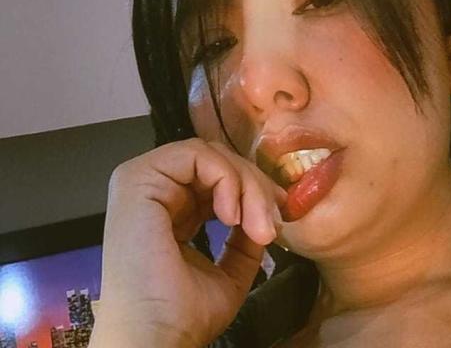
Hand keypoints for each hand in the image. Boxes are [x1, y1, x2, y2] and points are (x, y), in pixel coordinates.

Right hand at [88, 138, 287, 347]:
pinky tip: (231, 216)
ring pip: (212, 156)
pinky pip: (195, 155)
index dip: (253, 189)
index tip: (280, 215)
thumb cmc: (184, 314)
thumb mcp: (230, 270)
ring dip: (246, 185)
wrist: (159, 337)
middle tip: (273, 225)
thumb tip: (266, 213)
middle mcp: (155, 191)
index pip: (218, 178)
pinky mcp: (137, 180)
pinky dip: (225, 178)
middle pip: (219, 162)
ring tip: (256, 226)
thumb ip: (244, 239)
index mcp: (171, 210)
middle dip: (256, 188)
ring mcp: (142, 183)